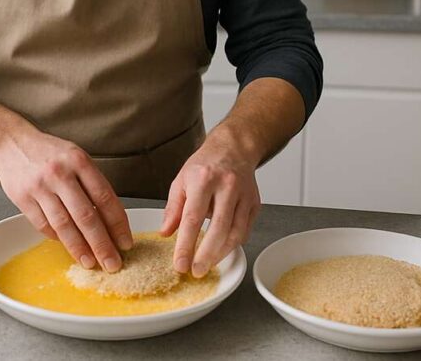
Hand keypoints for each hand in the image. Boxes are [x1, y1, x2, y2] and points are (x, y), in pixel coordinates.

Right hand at [0, 130, 132, 271]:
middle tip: (112, 263)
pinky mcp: (22, 198)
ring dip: (79, 248)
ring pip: (64, 225)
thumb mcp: (76, 158)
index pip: (105, 198)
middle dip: (102, 244)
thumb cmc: (49, 153)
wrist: (11, 143)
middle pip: (86, 216)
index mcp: (79, 161)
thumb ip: (91, 184)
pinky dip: (57, 238)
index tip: (125, 242)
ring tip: (90, 262)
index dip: (117, 224)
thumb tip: (110, 221)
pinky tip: (67, 245)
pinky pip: (44, 225)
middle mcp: (60, 173)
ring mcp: (40, 186)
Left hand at [160, 135, 260, 277]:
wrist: (233, 148)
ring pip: (235, 232)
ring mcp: (243, 195)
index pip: (193, 219)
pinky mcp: (255, 203)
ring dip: (221, 253)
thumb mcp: (181, 180)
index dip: (186, 245)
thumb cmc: (204, 165)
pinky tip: (222, 249)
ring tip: (207, 264)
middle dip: (206, 255)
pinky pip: (245, 229)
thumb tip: (165, 233)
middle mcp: (226, 187)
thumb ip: (174, 208)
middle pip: (218, 228)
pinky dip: (233, 243)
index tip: (180, 264)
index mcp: (203, 180)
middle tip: (195, 271)